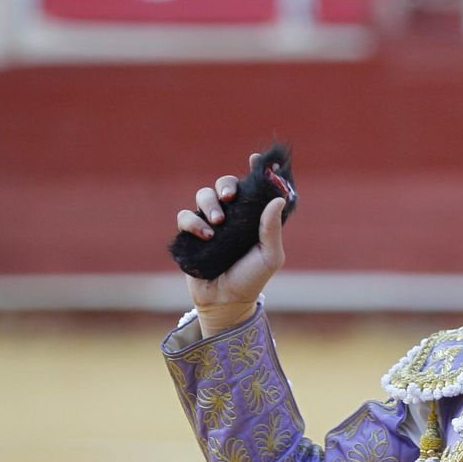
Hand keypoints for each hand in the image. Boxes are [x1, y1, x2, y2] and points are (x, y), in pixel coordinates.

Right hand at [176, 153, 286, 332]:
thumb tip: (277, 199)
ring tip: (217, 224)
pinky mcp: (191, 234)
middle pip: (224, 184)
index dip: (255, 170)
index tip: (255, 159)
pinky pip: (185, 215)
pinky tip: (205, 235)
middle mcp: (232, 216)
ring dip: (209, 204)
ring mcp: (210, 223)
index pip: (254, 188)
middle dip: (225, 185)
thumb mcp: (270, 256)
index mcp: (253, 217)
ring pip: (203, 195)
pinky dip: (193, 221)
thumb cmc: (252, 279)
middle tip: (229, 198)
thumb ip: (272, 229)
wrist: (225, 302)